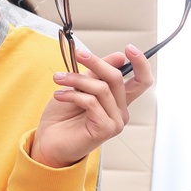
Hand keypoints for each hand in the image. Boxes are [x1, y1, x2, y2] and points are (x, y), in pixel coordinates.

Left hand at [30, 44, 153, 168]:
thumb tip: (118, 56)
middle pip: (117, 78)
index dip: (141, 64)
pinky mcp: (106, 129)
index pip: (141, 81)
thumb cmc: (62, 117)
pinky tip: (59, 95)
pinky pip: (92, 102)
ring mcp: (115, 121)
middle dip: (96, 63)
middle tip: (78, 54)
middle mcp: (121, 111)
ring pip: (102, 88)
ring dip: (77, 79)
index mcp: (118, 100)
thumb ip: (96, 74)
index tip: (129, 48)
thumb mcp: (79, 88)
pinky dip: (73, 94)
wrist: (49, 142)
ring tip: (58, 79)